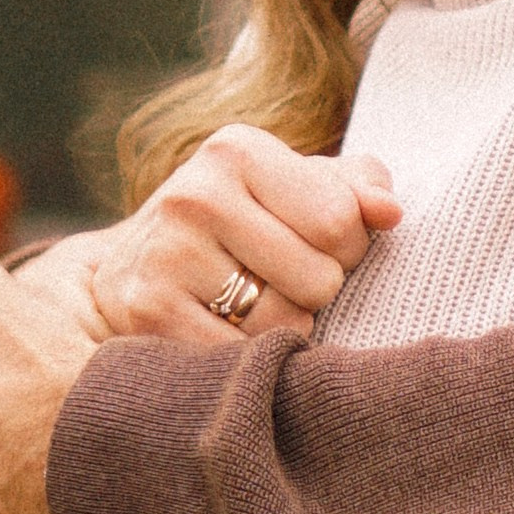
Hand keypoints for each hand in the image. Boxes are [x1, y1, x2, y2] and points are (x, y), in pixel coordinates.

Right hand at [90, 123, 402, 343]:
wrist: (122, 275)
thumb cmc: (232, 231)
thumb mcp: (287, 192)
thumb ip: (351, 191)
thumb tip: (390, 212)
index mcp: (237, 150)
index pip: (340, 221)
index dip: (346, 250)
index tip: (313, 248)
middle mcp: (195, 194)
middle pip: (319, 278)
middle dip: (313, 293)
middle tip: (275, 284)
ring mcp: (166, 255)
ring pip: (284, 324)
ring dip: (282, 330)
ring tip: (246, 308)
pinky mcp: (149, 314)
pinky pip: (243, 359)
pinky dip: (247, 362)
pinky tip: (221, 336)